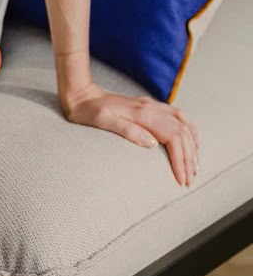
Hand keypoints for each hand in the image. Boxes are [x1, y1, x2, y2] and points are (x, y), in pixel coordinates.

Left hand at [62, 82, 199, 186]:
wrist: (82, 95)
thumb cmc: (88, 112)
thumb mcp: (102, 121)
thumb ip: (127, 130)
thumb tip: (152, 143)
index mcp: (143, 113)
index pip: (172, 138)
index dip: (180, 159)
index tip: (181, 179)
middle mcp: (152, 108)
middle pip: (182, 133)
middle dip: (189, 158)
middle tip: (189, 180)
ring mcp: (153, 106)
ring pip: (184, 125)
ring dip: (192, 146)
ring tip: (194, 167)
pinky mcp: (151, 107)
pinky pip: (179, 118)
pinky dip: (189, 132)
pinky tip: (192, 143)